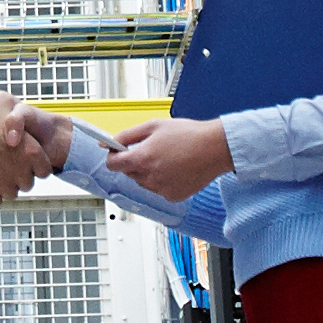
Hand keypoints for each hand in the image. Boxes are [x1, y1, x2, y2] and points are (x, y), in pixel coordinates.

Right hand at [0, 94, 51, 207]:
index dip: (36, 164)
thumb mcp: (2, 101)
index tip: (27, 159)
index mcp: (30, 152)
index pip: (44, 169)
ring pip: (11, 192)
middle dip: (19, 175)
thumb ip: (17, 113)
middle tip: (6, 162)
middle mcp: (20, 171)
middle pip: (27, 183)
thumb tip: (18, 125)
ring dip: (4, 184)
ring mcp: (4, 185)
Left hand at [106, 112, 235, 199]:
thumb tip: (107, 143)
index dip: (114, 156)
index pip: (112, 165)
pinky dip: (163, 180)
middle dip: (134, 162)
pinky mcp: (173, 196)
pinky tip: (176, 168)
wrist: (215, 148)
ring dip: (148, 172)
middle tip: (152, 149)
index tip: (119, 151)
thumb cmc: (188, 134)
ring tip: (168, 157)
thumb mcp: (153, 126)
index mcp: (141, 158)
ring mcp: (161, 189)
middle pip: (128, 173)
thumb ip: (126, 135)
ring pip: (143, 182)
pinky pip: (159, 189)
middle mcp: (149, 177)